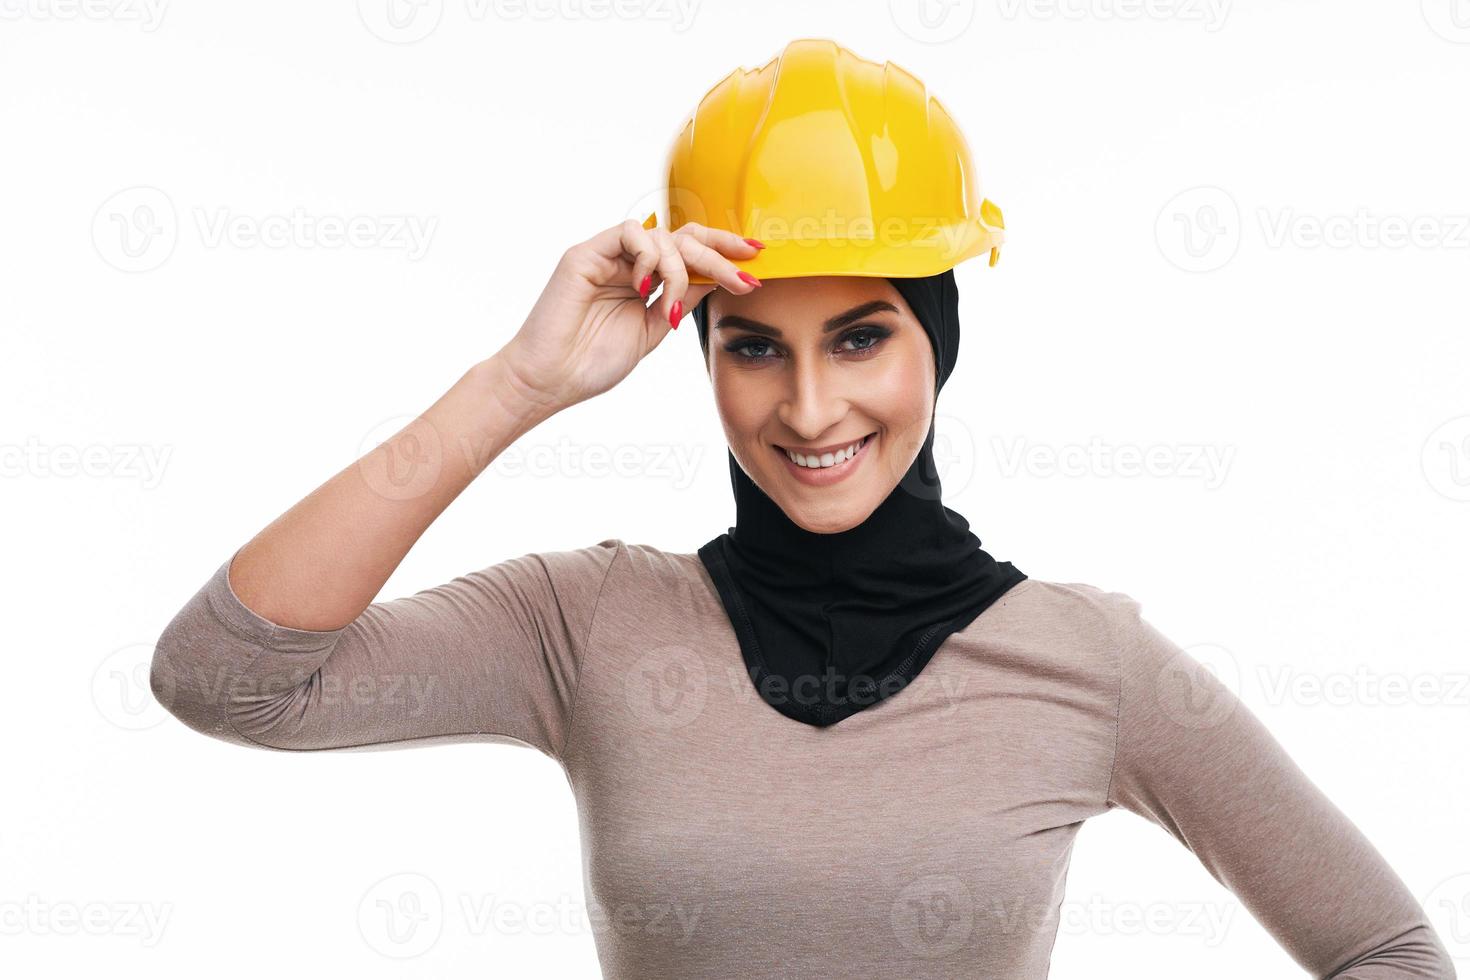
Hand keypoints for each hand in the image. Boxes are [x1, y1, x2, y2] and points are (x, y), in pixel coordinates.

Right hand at [498, 220, 761, 411]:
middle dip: (722, 252)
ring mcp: (607, 256)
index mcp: (645, 280)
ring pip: (663, 236)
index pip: (691, 252)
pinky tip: (643, 288)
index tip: (758, 259)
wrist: (550, 380)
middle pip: (685, 238)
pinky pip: (631, 233)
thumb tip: (719, 276)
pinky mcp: (586, 253)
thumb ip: (681, 299)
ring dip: (680, 270)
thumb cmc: (593, 362)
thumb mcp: (654, 329)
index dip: (724, 251)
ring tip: (668, 308)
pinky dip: (647, 257)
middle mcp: (628, 263)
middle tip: (746, 271)